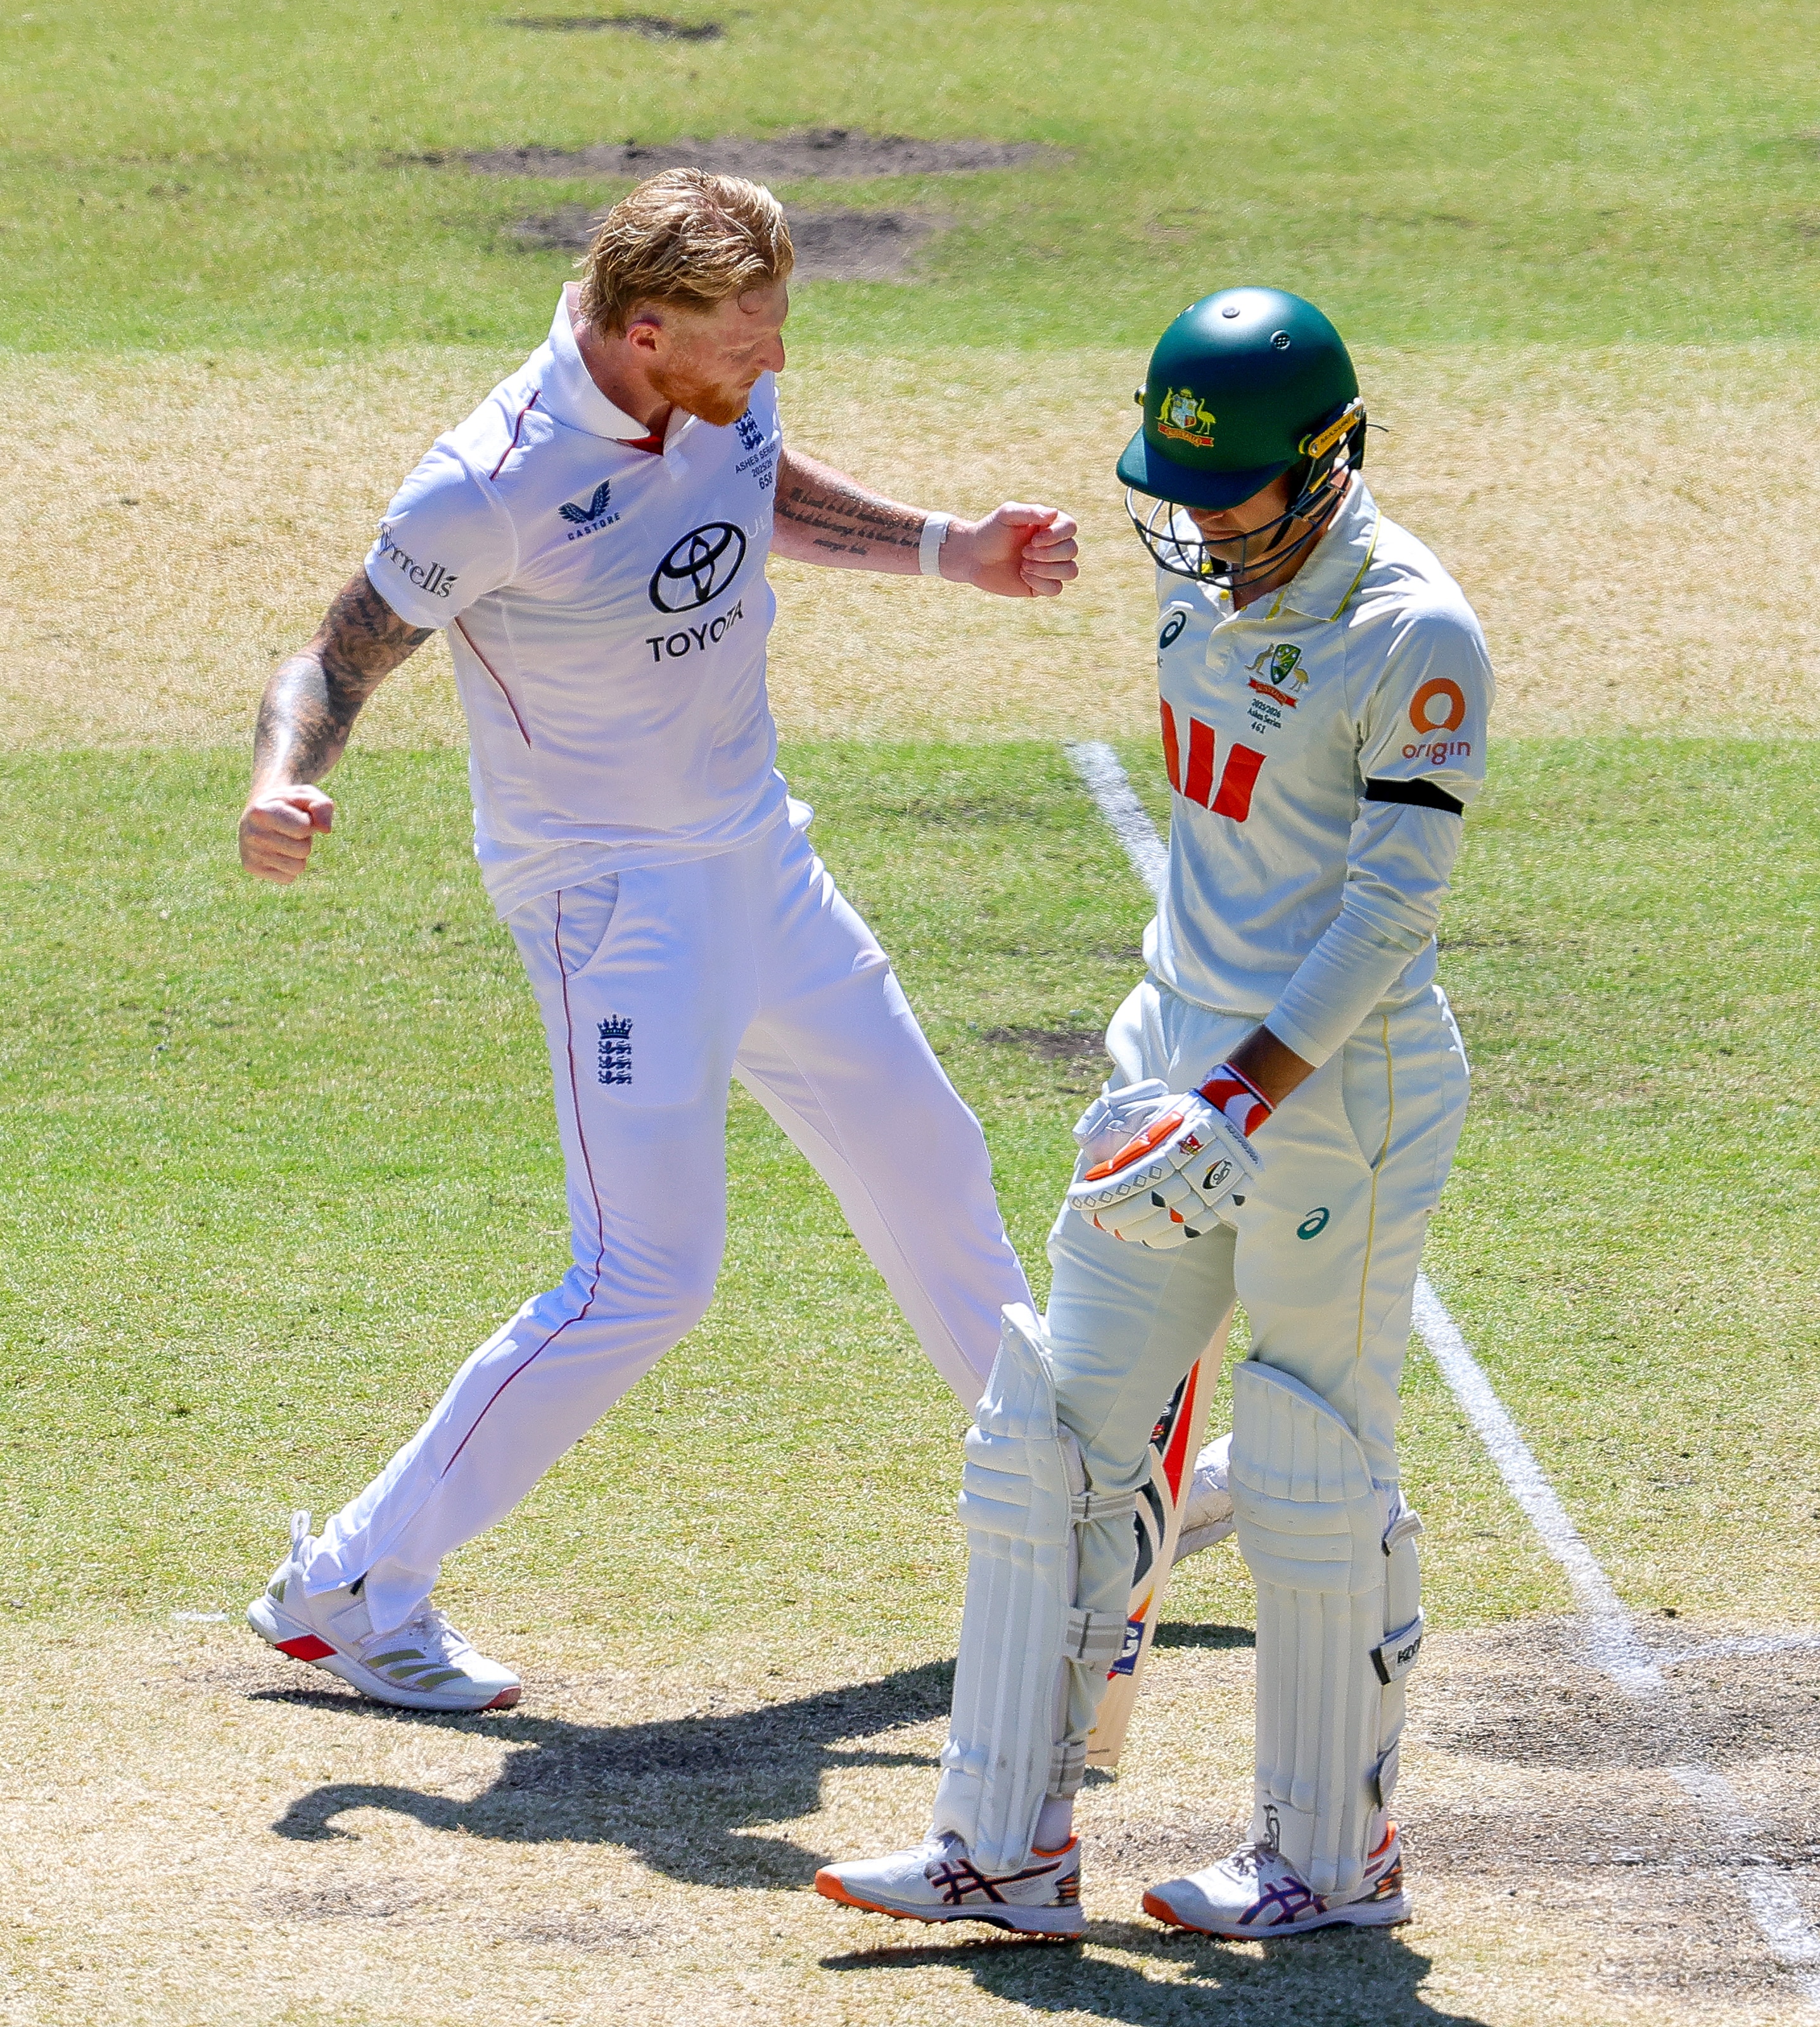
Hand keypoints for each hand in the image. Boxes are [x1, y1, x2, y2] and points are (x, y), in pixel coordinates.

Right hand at [239, 782, 334, 883]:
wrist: (260, 813)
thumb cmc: (289, 805)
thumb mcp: (307, 796)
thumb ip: (322, 806)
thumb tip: (326, 830)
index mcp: (262, 811)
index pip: (304, 828)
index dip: (308, 823)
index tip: (295, 816)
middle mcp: (252, 833)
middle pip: (302, 850)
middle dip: (304, 841)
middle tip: (290, 831)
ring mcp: (249, 852)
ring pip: (297, 867)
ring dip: (298, 856)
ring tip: (284, 841)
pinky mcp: (251, 868)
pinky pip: (288, 877)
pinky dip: (289, 867)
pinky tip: (277, 852)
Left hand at [943, 502, 1079, 597]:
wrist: (973, 556)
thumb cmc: (990, 531)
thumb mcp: (1007, 515)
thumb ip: (1030, 512)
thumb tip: (1054, 514)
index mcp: (1049, 525)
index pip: (1071, 528)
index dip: (1056, 536)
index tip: (1033, 539)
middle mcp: (1053, 545)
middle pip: (1072, 550)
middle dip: (1048, 554)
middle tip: (1024, 552)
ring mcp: (1049, 567)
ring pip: (1071, 571)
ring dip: (1047, 569)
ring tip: (1024, 565)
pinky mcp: (1041, 586)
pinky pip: (1056, 588)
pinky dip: (1041, 583)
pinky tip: (1023, 575)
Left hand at [1065, 1085, 1259, 1247]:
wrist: (1227, 1112)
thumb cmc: (1174, 1113)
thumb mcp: (1142, 1108)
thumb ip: (1112, 1126)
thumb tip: (1089, 1157)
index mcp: (1173, 1144)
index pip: (1127, 1181)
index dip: (1099, 1195)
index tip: (1076, 1200)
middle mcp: (1194, 1170)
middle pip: (1143, 1206)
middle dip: (1110, 1216)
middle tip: (1090, 1217)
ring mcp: (1211, 1190)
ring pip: (1162, 1222)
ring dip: (1129, 1229)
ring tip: (1110, 1226)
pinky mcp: (1222, 1205)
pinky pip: (1186, 1232)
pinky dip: (1158, 1237)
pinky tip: (1139, 1233)